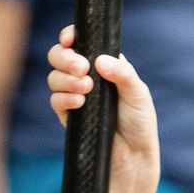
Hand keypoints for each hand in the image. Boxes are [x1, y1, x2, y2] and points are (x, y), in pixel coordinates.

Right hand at [47, 26, 159, 182]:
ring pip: (54, 77)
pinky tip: (79, 103)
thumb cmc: (139, 123)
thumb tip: (100, 60)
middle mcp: (86, 76)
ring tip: (86, 88)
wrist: (133, 157)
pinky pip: (55, 101)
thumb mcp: (138, 94)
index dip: (70, 35)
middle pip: (59, 55)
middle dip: (65, 58)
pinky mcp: (68, 116)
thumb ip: (123, 74)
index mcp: (104, 64)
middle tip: (82, 68)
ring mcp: (75, 95)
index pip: (80, 41)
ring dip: (66, 79)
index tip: (70, 39)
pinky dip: (64, 99)